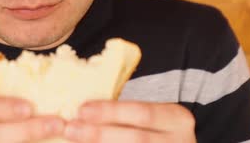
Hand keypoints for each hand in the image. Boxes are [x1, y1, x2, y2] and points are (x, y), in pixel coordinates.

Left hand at [63, 101, 195, 142]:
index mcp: (176, 119)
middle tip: (71, 129)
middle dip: (100, 135)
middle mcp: (178, 142)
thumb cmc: (155, 129)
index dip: (111, 111)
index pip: (143, 113)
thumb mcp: (153, 115)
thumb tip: (82, 110)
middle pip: (136, 140)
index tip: (82, 109)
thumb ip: (124, 113)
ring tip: (73, 142)